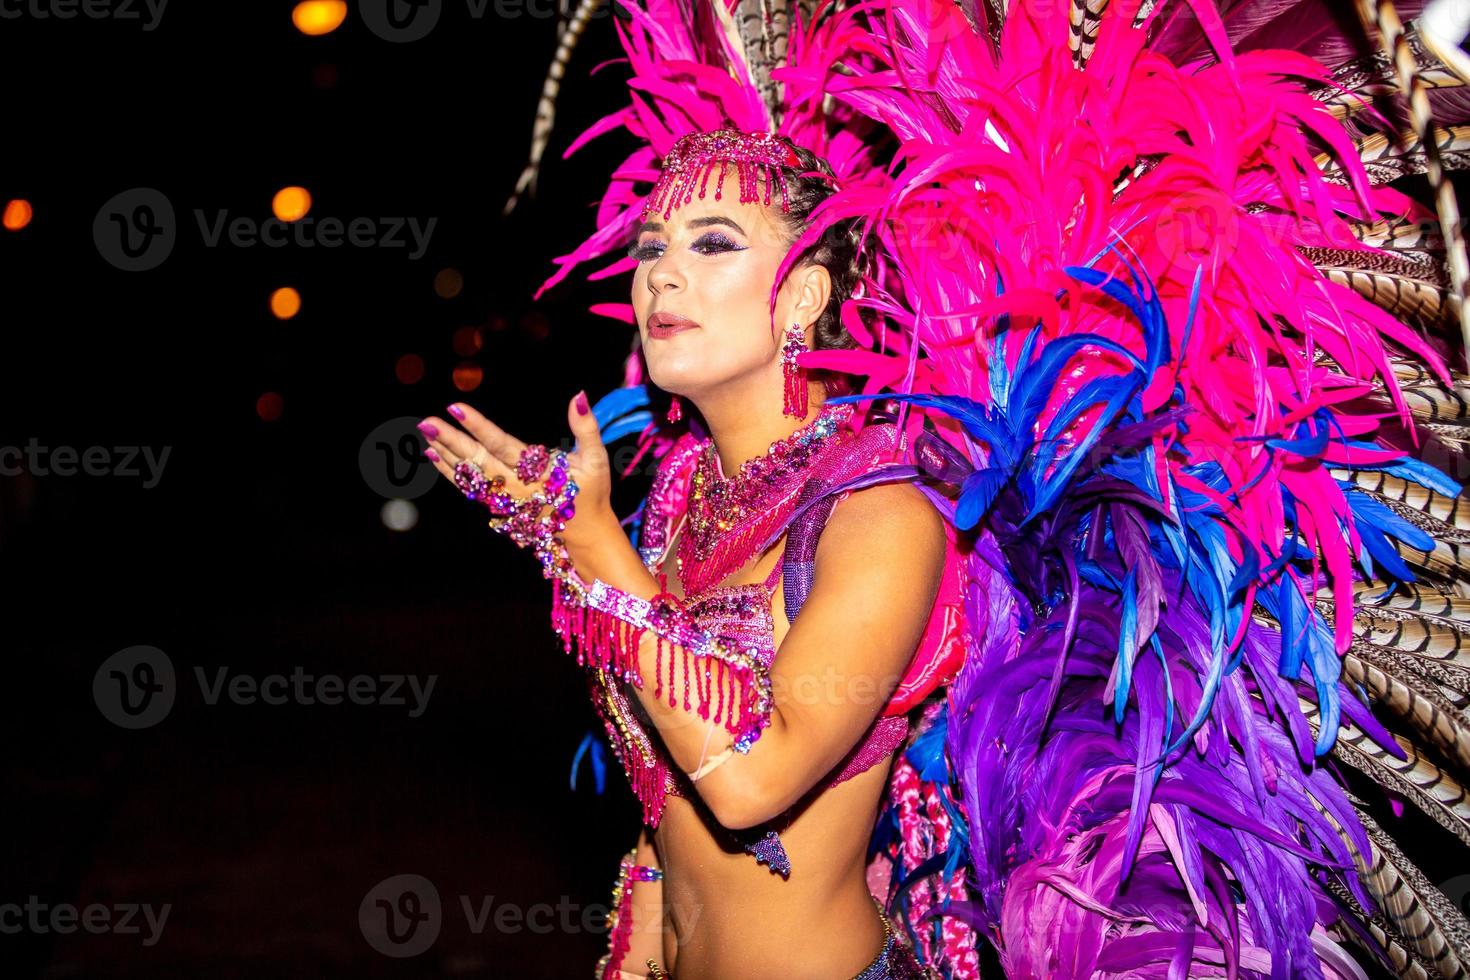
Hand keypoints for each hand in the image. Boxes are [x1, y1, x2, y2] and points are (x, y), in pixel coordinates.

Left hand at [417, 391, 618, 555]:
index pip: (502, 446)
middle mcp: (516, 487)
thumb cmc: (591, 493)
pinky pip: (468, 487)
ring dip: (445, 455)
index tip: (456, 409)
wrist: (583, 535)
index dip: (479, 427)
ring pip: (468, 476)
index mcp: (538, 473)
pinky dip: (449, 471)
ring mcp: (504, 498)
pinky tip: (433, 454)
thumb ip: (586, 428)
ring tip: (424, 435)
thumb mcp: (596, 460)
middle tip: (427, 422)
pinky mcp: (497, 504)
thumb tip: (578, 396)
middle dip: (451, 441)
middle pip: (478, 461)